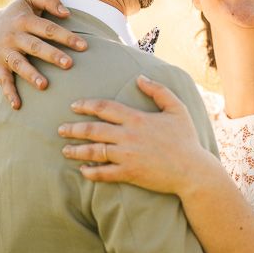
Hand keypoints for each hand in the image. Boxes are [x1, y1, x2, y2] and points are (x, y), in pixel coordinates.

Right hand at [0, 0, 86, 108]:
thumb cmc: (18, 14)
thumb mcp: (29, 0)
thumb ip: (49, 1)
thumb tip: (67, 13)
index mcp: (25, 20)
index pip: (48, 28)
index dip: (66, 36)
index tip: (84, 46)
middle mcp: (14, 36)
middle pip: (34, 46)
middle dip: (51, 55)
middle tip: (69, 64)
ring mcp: (5, 52)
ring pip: (18, 63)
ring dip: (30, 74)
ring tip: (44, 85)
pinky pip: (3, 80)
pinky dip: (8, 93)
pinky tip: (17, 106)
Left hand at [59, 75, 209, 193]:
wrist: (193, 170)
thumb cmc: (186, 139)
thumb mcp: (177, 109)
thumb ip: (159, 90)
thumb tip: (140, 78)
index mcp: (137, 119)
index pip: (105, 108)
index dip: (87, 105)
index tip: (74, 106)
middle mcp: (128, 137)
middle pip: (93, 130)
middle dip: (74, 129)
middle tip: (61, 129)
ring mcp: (127, 157)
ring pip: (94, 152)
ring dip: (77, 150)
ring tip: (65, 150)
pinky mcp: (129, 174)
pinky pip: (104, 174)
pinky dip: (91, 172)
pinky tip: (83, 170)